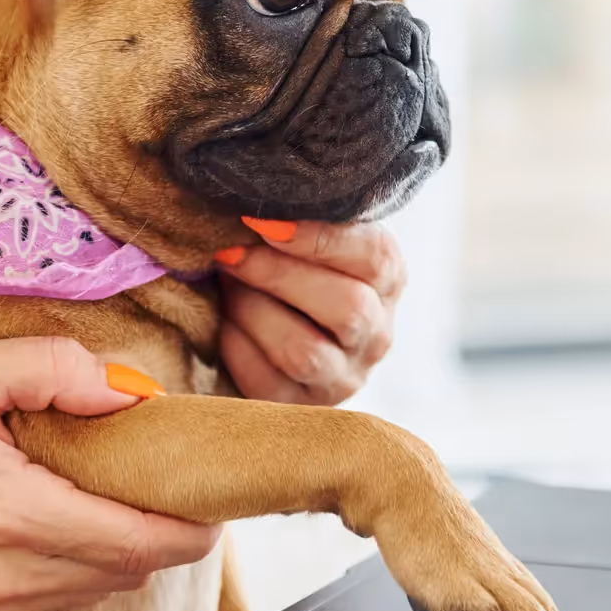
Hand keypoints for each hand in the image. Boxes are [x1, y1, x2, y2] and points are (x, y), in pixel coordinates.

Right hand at [0, 338, 216, 610]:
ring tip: (116, 493)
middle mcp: (2, 574)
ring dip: (124, 548)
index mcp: (6, 512)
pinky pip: (65, 597)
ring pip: (102, 589)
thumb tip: (134, 393)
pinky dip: (84, 563)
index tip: (211, 498)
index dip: (189, 527)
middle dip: (163, 531)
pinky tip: (66, 518)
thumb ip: (57, 371)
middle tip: (169, 481)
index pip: (135, 542)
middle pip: (130, 570)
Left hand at [214, 218, 406, 405]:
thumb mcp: (304, 242)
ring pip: (305, 352)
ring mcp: (344, 378)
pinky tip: (223, 323)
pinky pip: (267, 382)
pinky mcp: (303, 407)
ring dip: (253, 311)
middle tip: (228, 252)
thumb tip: (250, 203)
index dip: (319, 237)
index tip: (261, 220)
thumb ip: (294, 221)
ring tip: (225, 285)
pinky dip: (237, 346)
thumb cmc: (284, 270)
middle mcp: (377, 334)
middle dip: (277, 275)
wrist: (264, 333)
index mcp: (388, 281)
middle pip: (347, 307)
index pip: (375, 257)